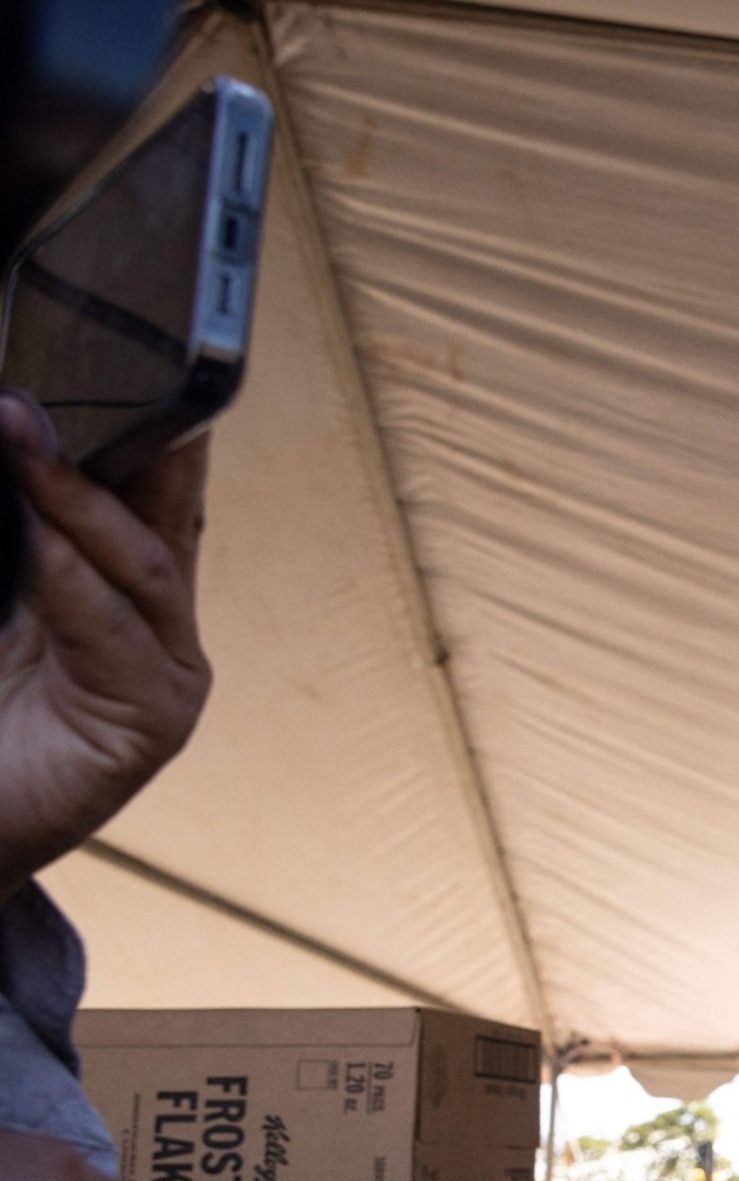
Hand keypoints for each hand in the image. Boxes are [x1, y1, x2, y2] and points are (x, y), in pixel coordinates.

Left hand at [0, 396, 213, 897]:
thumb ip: (8, 529)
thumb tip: (7, 430)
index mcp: (110, 581)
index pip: (144, 478)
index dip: (147, 413)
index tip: (112, 341)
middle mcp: (150, 620)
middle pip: (163, 505)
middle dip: (133, 433)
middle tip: (76, 366)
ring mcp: (163, 670)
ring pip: (140, 561)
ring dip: (76, 495)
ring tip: (19, 433)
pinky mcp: (155, 721)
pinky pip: (120, 634)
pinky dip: (76, 581)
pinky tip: (38, 539)